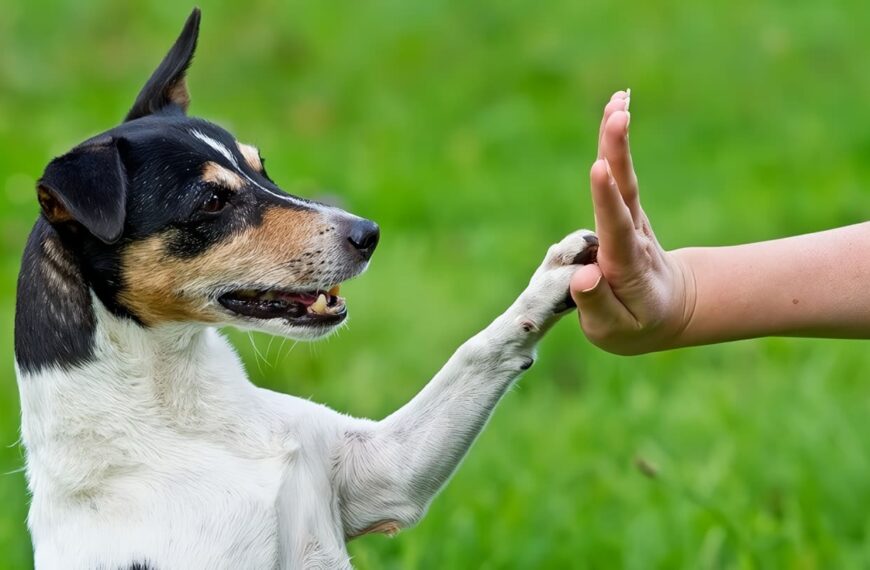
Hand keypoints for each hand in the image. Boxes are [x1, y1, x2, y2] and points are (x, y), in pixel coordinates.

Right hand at [569, 91, 695, 353]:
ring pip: (624, 177)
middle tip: (618, 115)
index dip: (606, 200)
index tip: (600, 169)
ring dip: (618, 139)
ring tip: (617, 100)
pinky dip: (616, 142)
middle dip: (618, 153)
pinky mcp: (625, 210)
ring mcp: (631, 220)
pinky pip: (619, 174)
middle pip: (625, 192)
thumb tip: (584, 275)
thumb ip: (597, 305)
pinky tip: (615, 107)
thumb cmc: (635, 324)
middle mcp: (632, 236)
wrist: (668, 309)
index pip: (616, 230)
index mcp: (626, 267)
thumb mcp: (615, 331)